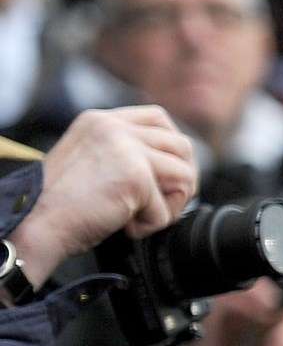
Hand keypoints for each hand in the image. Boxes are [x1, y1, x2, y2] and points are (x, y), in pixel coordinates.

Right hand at [11, 106, 197, 284]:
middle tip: (161, 203)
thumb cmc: (61, 204)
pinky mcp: (136, 176)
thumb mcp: (92, 162)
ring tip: (139, 217)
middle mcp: (113, 127)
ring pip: (185, 174)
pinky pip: (167, 210)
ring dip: (170, 204)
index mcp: (101, 121)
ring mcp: (126, 149)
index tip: (168, 175)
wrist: (35, 223)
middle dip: (182, 179)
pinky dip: (151, 226)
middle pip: (181, 145)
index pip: (159, 118)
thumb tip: (174, 163)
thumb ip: (124, 152)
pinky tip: (125, 226)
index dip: (173, 149)